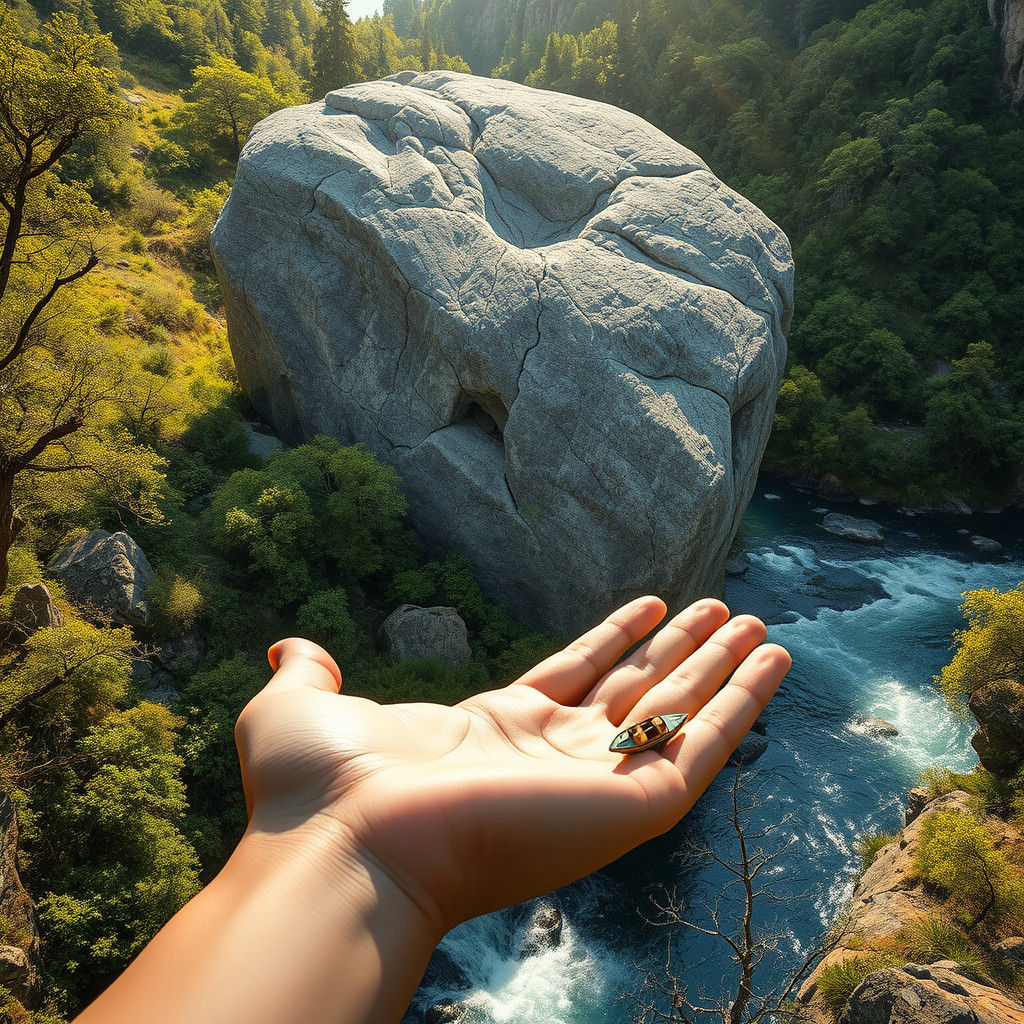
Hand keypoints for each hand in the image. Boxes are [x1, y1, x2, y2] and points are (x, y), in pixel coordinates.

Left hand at [236, 595, 789, 935]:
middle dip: (682, 652)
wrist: (350, 842)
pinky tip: (770, 661)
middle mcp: (553, 756)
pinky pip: (704, 744)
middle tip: (725, 609)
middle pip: (637, 691)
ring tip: (757, 623)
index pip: (574, 677)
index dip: (615, 640)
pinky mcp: (632, 805)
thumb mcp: (300, 706)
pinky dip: (743, 703)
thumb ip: (308, 669)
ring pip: (678, 712)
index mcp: (495, 731)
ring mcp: (596, 781)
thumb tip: (291, 643)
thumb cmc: (322, 786)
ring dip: (722, 669)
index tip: (653, 604)